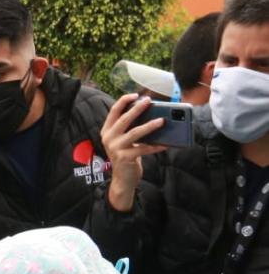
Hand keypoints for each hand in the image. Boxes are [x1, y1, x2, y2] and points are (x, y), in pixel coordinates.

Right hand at [101, 94, 168, 211]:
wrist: (122, 178)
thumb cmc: (126, 156)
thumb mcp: (124, 140)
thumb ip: (131, 128)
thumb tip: (151, 114)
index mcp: (107, 131)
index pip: (114, 111)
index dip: (124, 101)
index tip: (136, 95)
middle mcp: (109, 138)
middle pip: (124, 119)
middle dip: (137, 108)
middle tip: (149, 101)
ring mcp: (115, 148)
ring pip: (135, 133)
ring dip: (150, 126)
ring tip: (162, 120)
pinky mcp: (125, 157)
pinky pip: (144, 149)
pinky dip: (156, 146)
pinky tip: (166, 144)